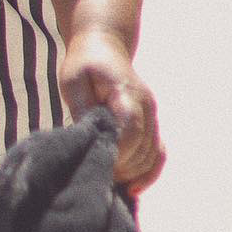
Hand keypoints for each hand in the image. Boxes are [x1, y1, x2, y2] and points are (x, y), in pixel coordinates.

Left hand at [58, 28, 165, 193]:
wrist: (105, 44)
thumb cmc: (84, 63)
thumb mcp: (73, 80)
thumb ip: (82, 108)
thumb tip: (88, 138)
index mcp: (127, 93)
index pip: (131, 130)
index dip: (117, 152)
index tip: (98, 162)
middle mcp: (147, 106)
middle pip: (144, 149)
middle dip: (122, 168)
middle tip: (96, 175)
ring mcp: (152, 116)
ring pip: (153, 156)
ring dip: (133, 174)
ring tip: (109, 181)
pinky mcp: (151, 124)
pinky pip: (158, 154)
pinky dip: (148, 172)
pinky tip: (131, 187)